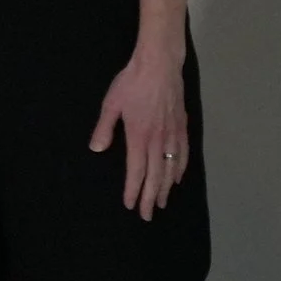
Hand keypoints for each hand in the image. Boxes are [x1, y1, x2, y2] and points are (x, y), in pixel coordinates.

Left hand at [89, 47, 188, 219]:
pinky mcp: (182, 127)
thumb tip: (97, 149)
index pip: (136, 171)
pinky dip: (181, 170)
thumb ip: (105, 128)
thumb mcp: (111, 104)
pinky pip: (184, 154)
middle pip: (155, 175)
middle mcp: (159, 140)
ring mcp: (173, 134)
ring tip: (161, 203)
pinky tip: (177, 179)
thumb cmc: (131, 83)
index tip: (131, 205)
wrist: (159, 65)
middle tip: (147, 215)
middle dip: (150, 197)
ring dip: (165, 188)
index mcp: (139, 136)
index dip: (134, 190)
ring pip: (171, 168)